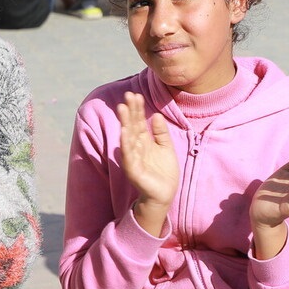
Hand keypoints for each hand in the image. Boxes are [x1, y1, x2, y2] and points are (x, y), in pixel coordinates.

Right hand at [116, 93, 178, 233]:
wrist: (164, 194)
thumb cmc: (164, 172)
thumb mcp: (165, 147)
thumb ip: (161, 132)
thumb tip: (157, 115)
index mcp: (144, 141)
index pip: (139, 121)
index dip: (137, 108)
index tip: (135, 94)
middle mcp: (136, 147)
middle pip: (132, 125)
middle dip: (130, 111)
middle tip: (127, 95)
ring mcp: (133, 158)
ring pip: (128, 137)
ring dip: (125, 123)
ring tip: (122, 109)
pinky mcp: (133, 169)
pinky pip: (128, 155)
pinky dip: (126, 143)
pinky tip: (124, 132)